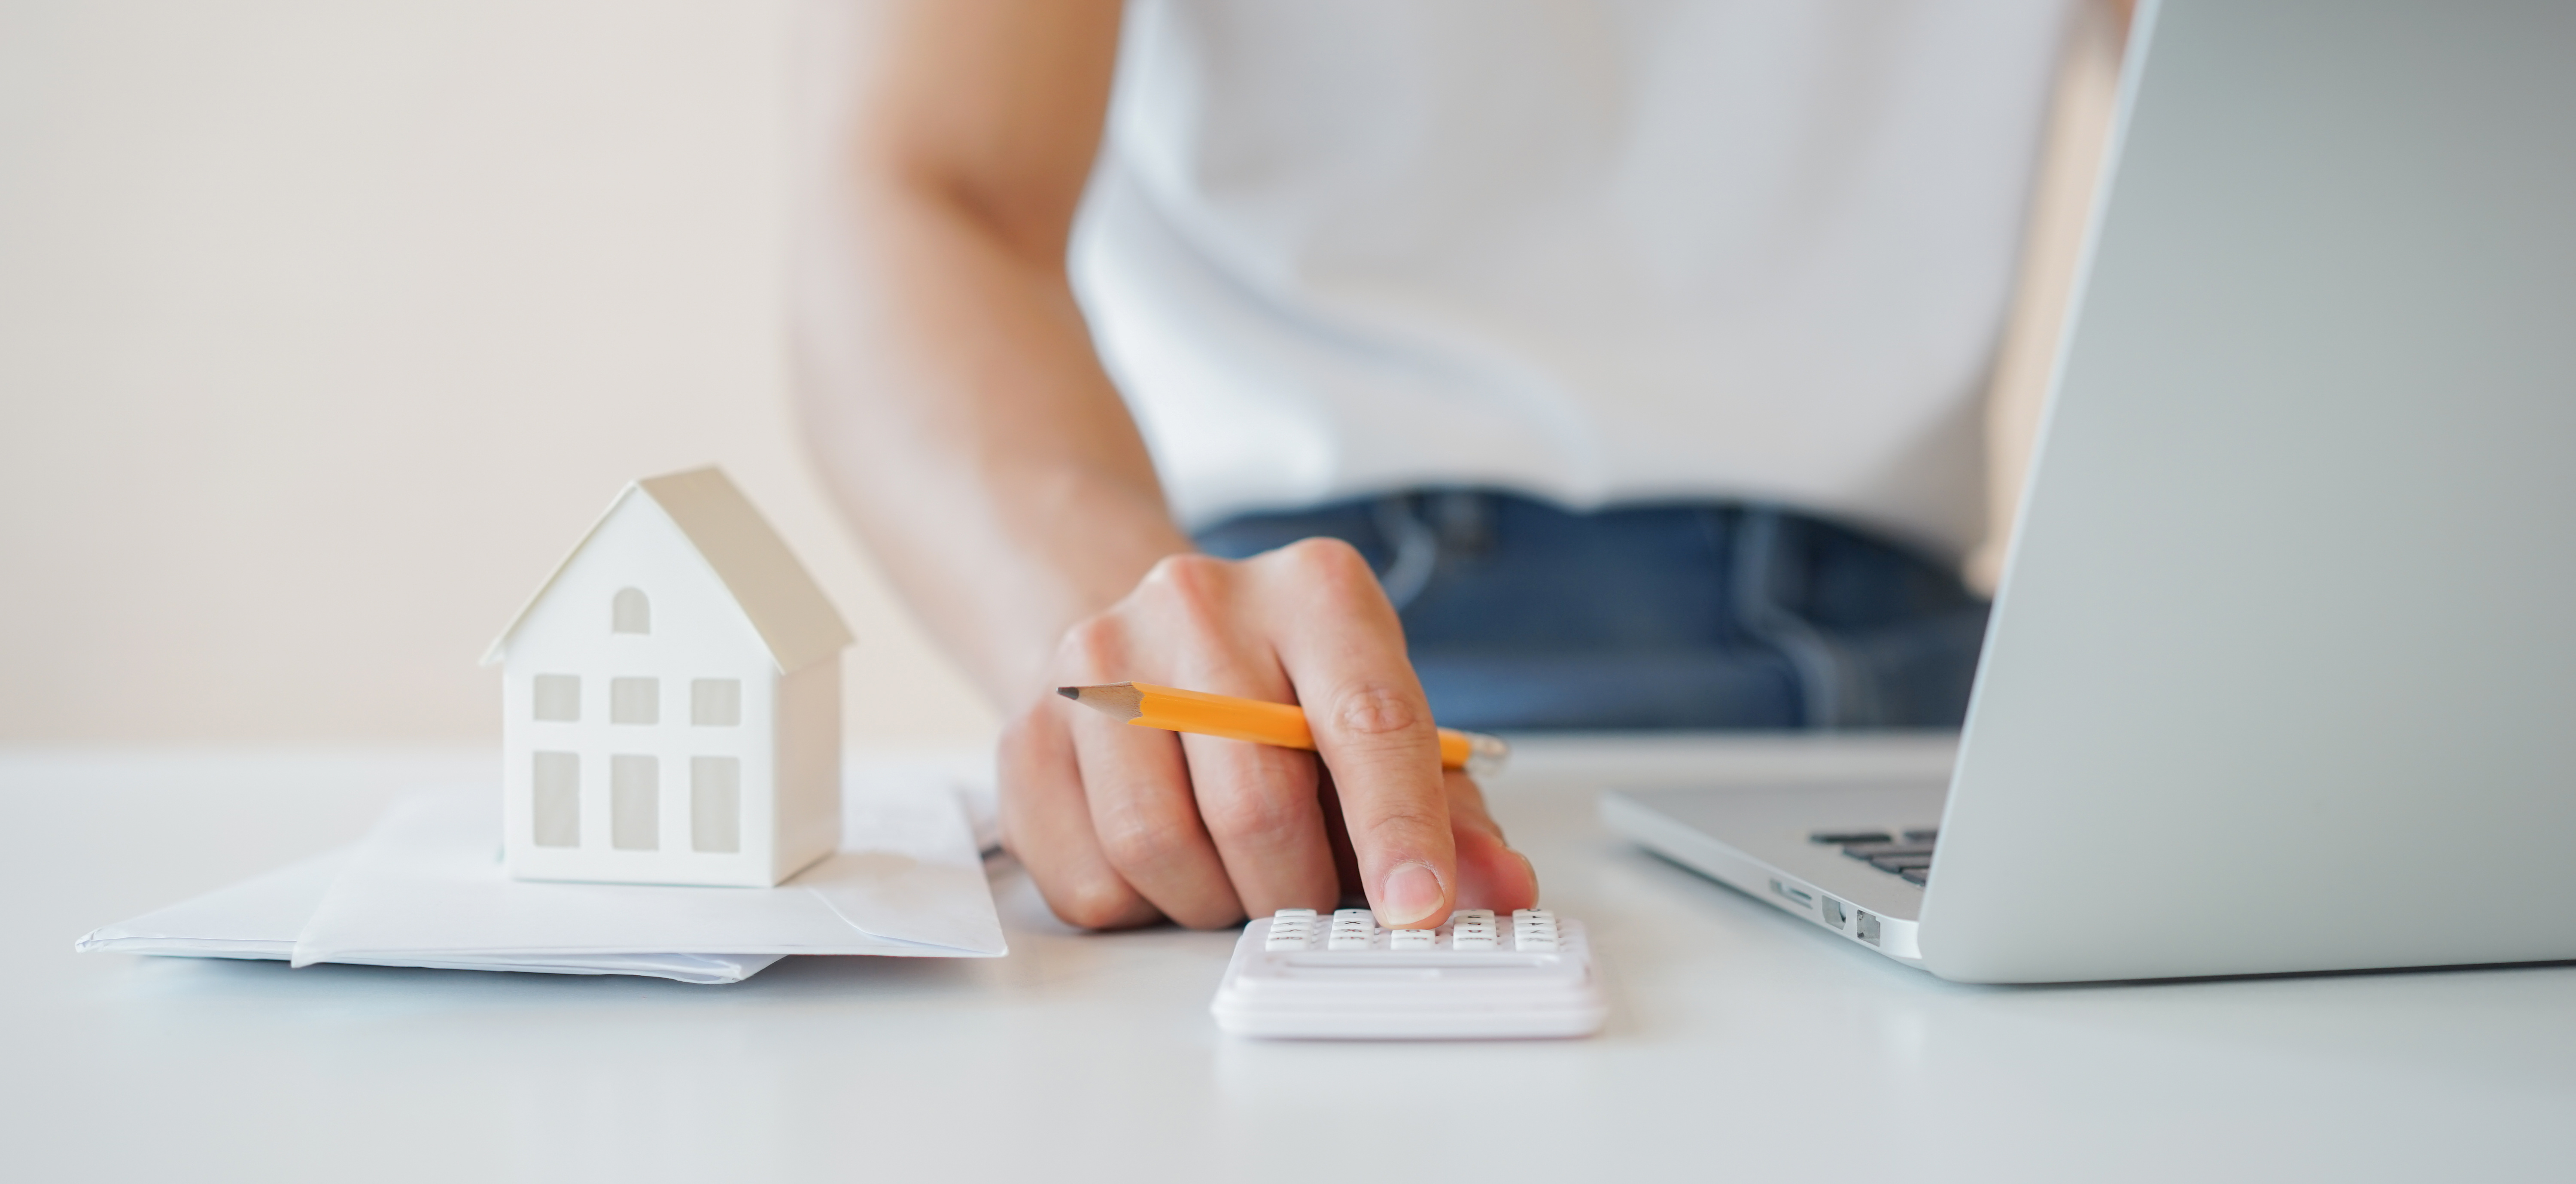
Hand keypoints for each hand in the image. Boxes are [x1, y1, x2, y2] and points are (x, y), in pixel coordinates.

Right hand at [997, 539, 1539, 929]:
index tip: (1416, 909)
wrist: (1144, 639)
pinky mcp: (1027, 728)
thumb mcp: (1380, 724)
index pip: (1368, 721)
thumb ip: (1449, 811)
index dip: (1398, 830)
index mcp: (1316, 591)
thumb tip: (1501, 887)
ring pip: (1156, 846)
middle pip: (1256, 802)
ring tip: (1234, 876)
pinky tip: (1163, 863)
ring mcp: (1099, 659)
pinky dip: (1138, 906)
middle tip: (1307, 895)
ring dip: (1211, 904)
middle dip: (1295, 888)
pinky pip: (1086, 876)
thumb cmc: (1284, 694)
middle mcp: (1200, 601)